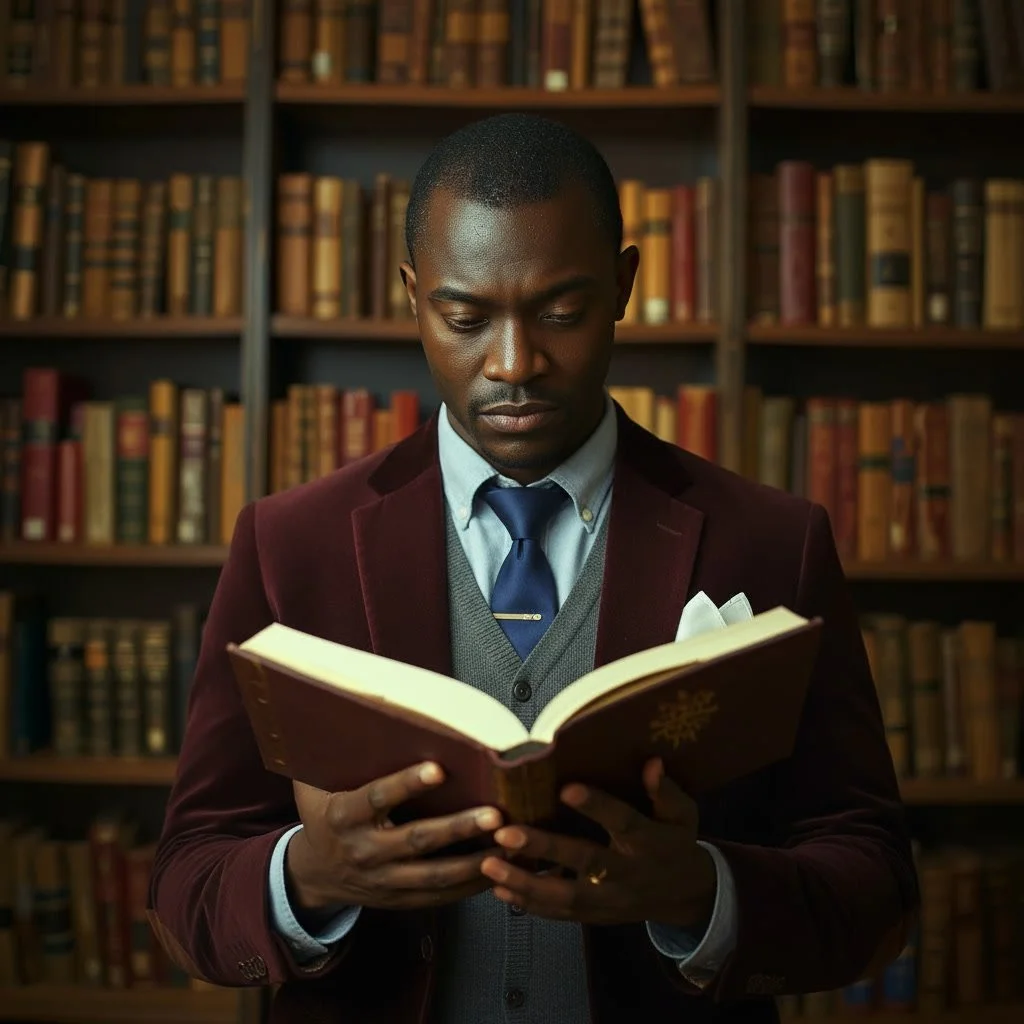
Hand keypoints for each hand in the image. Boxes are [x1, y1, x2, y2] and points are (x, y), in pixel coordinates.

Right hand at [286, 761, 503, 912]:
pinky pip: (438, 896)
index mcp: (344, 816)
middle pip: (416, 839)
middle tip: (493, 814)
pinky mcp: (398, 899)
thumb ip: (336, 758)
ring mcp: (382, 880)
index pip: (378, 797)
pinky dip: (468, 886)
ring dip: (472, 861)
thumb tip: (354, 713)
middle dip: (458, 827)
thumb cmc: (325, 816)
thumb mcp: (316, 785)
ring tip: (505, 844)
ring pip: (434, 874)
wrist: (315, 873)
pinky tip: (495, 870)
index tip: (438, 769)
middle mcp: (364, 850)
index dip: (406, 783)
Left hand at [479, 758, 715, 927]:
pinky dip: (529, 906)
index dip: (597, 806)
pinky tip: (500, 891)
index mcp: (649, 842)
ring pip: (565, 896)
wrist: (685, 896)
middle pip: (584, 861)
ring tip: (489, 866)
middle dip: (544, 848)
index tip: (566, 788)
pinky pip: (560, 914)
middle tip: (506, 834)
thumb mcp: (683, 816)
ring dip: (524, 883)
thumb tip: (652, 763)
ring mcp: (609, 899)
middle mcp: (626, 872)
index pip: (622, 821)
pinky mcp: (596, 915)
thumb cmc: (676, 843)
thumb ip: (667, 792)